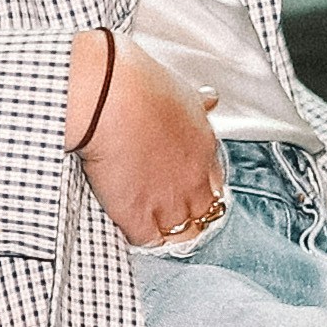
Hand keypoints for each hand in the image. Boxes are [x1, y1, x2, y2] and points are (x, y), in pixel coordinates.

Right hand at [73, 32, 226, 248]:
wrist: (111, 97)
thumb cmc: (139, 85)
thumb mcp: (180, 89)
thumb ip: (196, 102)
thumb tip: (211, 97)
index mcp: (204, 147)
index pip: (215, 182)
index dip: (201, 187)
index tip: (188, 185)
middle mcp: (193, 178)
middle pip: (205, 213)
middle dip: (191, 213)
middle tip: (170, 209)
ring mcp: (168, 201)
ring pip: (181, 234)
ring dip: (168, 230)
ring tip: (153, 226)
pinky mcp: (138, 216)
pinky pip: (148, 241)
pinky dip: (140, 237)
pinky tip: (131, 227)